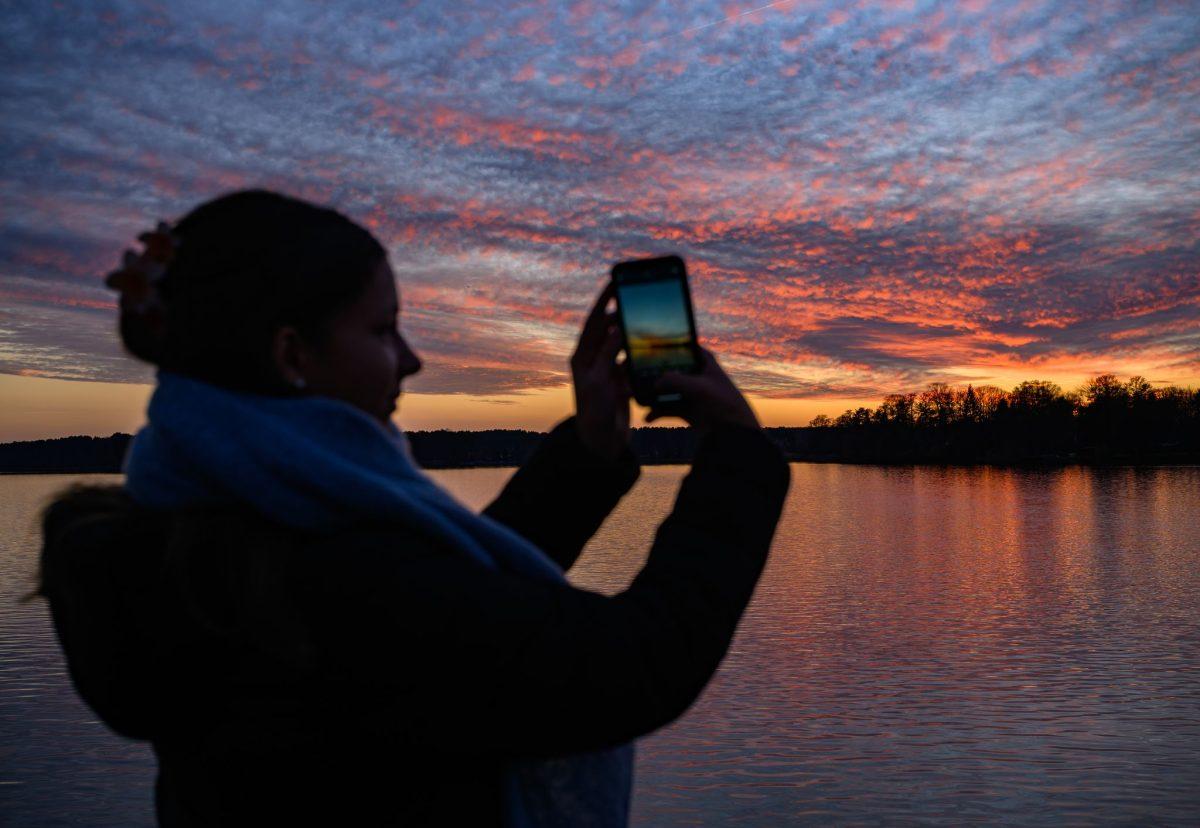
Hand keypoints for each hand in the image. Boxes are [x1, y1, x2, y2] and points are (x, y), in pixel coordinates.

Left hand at [570, 281, 631, 461]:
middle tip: (635, 293)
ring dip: (632, 330)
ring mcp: (605, 369)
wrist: (600, 442)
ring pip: (620, 342)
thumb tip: (615, 327)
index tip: (614, 283)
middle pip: (607, 328)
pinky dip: (639, 351)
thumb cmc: (594, 414)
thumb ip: (606, 354)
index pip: (593, 321)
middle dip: (620, 310)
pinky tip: (652, 345)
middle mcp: (592, 360)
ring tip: (646, 316)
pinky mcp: (618, 380)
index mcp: (582, 357)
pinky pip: (630, 358)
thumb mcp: (598, 382)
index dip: (603, 301)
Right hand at [645, 346, 759, 435]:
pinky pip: (667, 407)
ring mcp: (691, 393)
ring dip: (653, 394)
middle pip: (671, 369)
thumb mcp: (698, 387)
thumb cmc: (723, 403)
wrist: (732, 433)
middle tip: (635, 372)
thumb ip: (674, 380)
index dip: (668, 345)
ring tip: (637, 396)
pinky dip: (657, 412)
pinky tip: (648, 416)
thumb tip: (655, 383)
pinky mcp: (687, 410)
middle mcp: (697, 375)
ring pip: (667, 389)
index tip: (649, 344)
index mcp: (705, 362)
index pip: (684, 347)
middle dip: (654, 372)